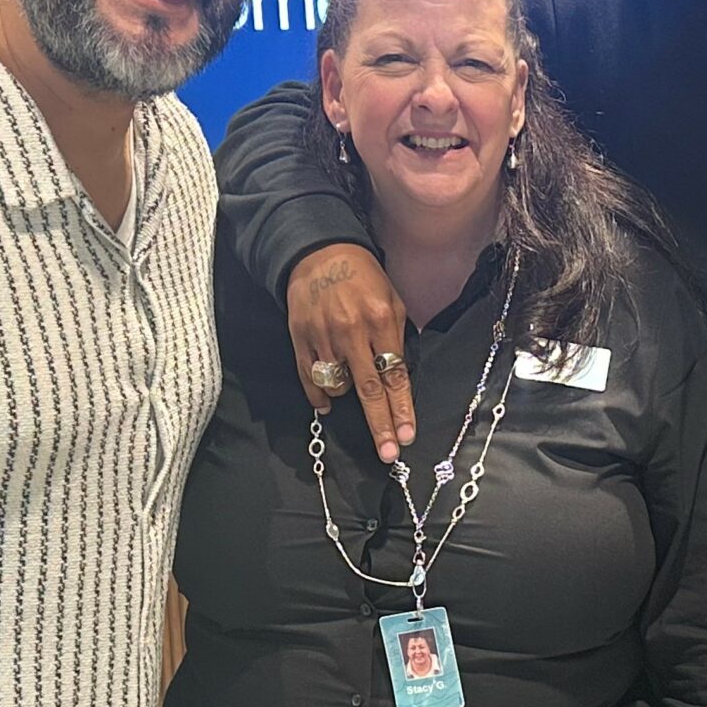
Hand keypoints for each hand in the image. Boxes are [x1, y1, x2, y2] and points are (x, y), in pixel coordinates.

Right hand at [286, 243, 414, 461]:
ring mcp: (322, 337)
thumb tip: (401, 378)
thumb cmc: (364, 277)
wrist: (320, 252)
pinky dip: (320, 395)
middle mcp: (352, 332)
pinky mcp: (299, 338)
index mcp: (381, 320)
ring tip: (354, 391)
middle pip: (368, 390)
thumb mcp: (393, 299)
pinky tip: (328, 403)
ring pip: (337, 386)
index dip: (401, 409)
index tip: (407, 436)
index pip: (394, 375)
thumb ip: (398, 338)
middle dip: (380, 425)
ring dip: (348, 398)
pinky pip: (310, 378)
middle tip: (389, 454)